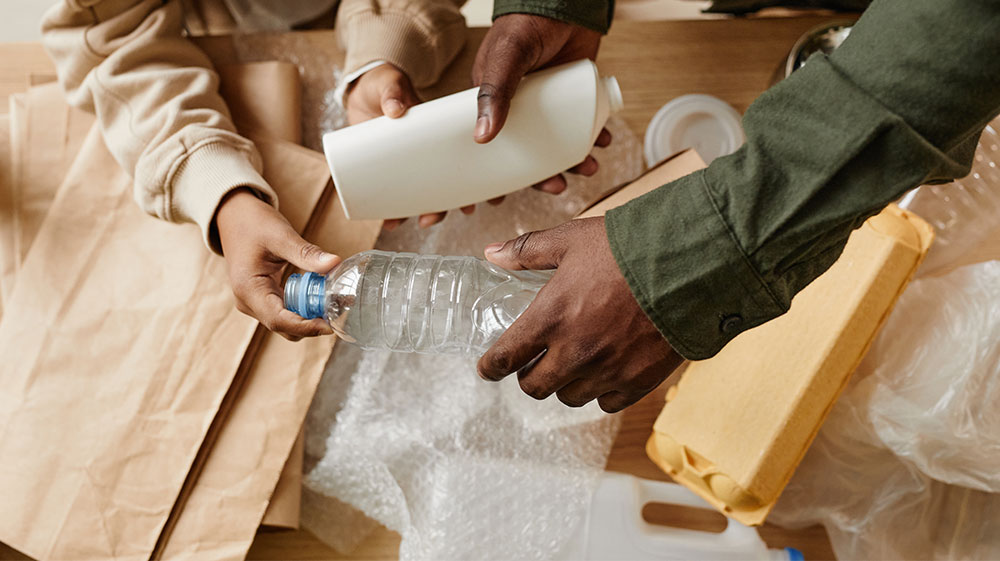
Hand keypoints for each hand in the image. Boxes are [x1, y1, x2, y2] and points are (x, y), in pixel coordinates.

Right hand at [215, 188, 338, 340]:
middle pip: (284, 327)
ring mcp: (254, 302)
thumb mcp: (281, 236)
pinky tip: (319, 297)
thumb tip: (335, 263)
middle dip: (311, 324)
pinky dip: (303, 308)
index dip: (306, 327)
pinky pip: (285, 312)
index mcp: (248, 289)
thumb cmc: (253, 224)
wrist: (235, 216)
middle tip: (338, 310)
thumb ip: (307, 253)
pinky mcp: (263, 298)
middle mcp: (248, 301)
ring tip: (332, 303)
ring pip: (285, 323)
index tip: (330, 325)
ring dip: (309, 317)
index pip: (279, 320)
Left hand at [344, 63, 459, 228]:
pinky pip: (390, 191)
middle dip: (440, 209)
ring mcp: (405, 162)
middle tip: (432, 218)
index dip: (470, 189)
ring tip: (404, 223)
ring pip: (418, 194)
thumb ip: (393, 91)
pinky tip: (386, 222)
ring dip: (414, 212)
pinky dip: (389, 208)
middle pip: (441, 188)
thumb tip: (395, 109)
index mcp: (436, 137)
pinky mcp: (384, 164)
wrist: (363, 86)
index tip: (472, 205)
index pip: (461, 166)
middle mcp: (426, 155)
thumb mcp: (391, 83)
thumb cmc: (384, 83)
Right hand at [472, 14, 609, 197]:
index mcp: (492, 104)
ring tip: (586, 170)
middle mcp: (518, 109)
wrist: (565, 3)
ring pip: (556, 145)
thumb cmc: (525, 24)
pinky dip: (591, 138)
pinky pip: (580, 126)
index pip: (487, 147)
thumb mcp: (506, 59)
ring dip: (571, 162)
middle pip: (526, 154)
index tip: (494, 201)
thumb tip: (481, 137)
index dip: (489, 177)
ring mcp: (547, 106)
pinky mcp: (572, 98)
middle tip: (555, 189)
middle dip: (540, 177)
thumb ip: (494, 91)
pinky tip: (601, 144)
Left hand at [477, 217, 683, 412]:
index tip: (487, 367)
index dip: (490, 366)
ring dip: (564, 384)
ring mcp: (607, 371)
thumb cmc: (629, 248)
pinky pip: (607, 403)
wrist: (689, 266)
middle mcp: (574, 352)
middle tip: (533, 362)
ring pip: (569, 397)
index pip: (505, 357)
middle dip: (528, 376)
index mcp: (550, 317)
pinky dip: (601, 391)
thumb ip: (528, 251)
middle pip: (533, 387)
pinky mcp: (638, 382)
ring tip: (572, 363)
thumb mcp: (571, 240)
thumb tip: (493, 253)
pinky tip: (605, 371)